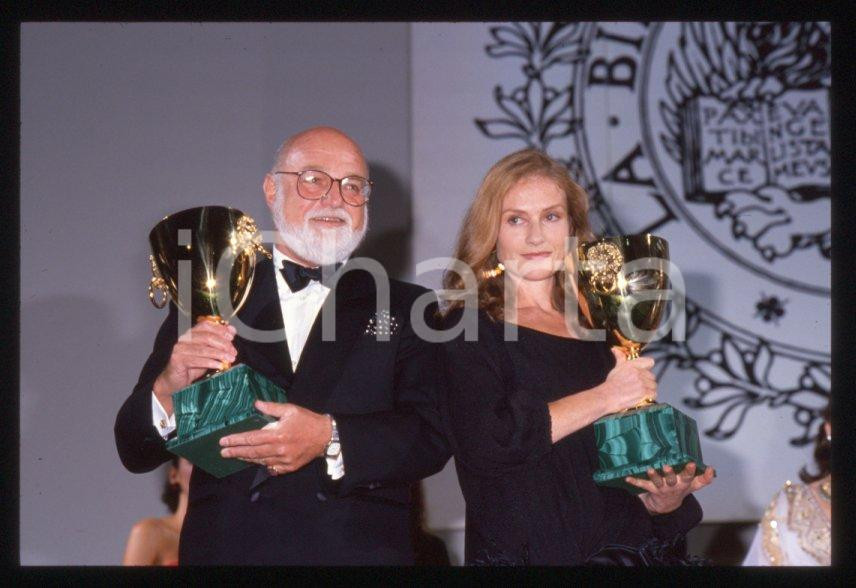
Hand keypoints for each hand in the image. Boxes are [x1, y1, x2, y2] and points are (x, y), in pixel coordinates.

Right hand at [153, 319, 237, 406]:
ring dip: (219, 354)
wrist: (175, 381)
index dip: (220, 329)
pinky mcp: (177, 359)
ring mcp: (179, 348)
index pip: (206, 325)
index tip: (232, 336)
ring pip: (203, 349)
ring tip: (230, 359)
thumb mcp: (208, 353)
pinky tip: (220, 365)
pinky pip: (197, 360)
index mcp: (191, 334)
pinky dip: (210, 362)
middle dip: (223, 344)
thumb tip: (232, 331)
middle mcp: (184, 338)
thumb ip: (218, 343)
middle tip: (233, 352)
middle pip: (207, 337)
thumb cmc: (192, 366)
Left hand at [218, 401, 332, 475]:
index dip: (236, 440)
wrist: (325, 436)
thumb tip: (256, 404)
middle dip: (236, 452)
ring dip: (246, 459)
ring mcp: (283, 461)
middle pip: (252, 452)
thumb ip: (271, 408)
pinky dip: (262, 465)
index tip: (223, 441)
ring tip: (235, 456)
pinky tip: (255, 462)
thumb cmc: (307, 420)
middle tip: (223, 452)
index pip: (251, 438)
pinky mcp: (289, 467)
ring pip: (260, 461)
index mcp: (277, 434)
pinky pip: (271, 468)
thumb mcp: (290, 410)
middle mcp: (278, 450)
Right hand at [598, 347, 656, 414]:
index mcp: (632, 365)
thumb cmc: (611, 384)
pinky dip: (649, 397)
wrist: (607, 397)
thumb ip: (620, 358)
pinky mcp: (644, 392)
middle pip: (652, 376)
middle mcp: (638, 372)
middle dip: (647, 381)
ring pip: (653, 386)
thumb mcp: (616, 368)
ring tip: (639, 393)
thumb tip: (615, 350)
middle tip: (638, 386)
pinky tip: (641, 397)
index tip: (645, 373)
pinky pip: (653, 394)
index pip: (650, 362)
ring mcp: (642, 383)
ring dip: (648, 390)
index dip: (648, 368)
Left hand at [626, 462, 715, 514]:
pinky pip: (642, 484)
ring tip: (650, 469)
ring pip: (657, 482)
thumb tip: (712, 469)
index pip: (690, 478)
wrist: (666, 505)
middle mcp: (673, 486)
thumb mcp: (694, 485)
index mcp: (684, 483)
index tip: (691, 463)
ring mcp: (661, 488)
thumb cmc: (681, 488)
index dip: (691, 471)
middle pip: (672, 480)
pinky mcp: (651, 489)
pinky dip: (634, 481)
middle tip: (667, 466)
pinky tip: (627, 477)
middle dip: (670, 474)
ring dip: (653, 476)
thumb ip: (704, 479)